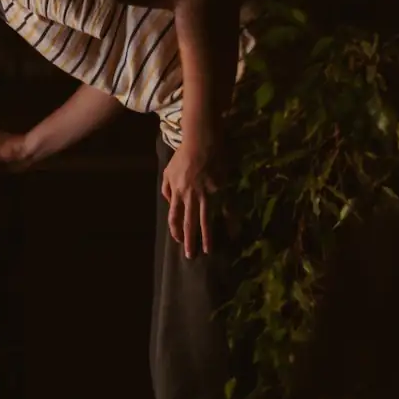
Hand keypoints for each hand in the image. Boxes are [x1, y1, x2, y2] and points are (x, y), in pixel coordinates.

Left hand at [161, 140, 221, 258]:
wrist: (201, 143)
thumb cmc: (183, 156)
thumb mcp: (168, 171)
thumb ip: (166, 188)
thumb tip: (169, 202)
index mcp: (176, 193)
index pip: (174, 217)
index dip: (176, 230)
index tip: (178, 241)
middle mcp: (190, 197)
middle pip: (189, 223)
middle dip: (189, 241)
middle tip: (191, 256)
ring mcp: (206, 194)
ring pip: (205, 220)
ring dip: (206, 237)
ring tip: (207, 250)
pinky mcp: (220, 190)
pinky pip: (225, 209)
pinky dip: (229, 222)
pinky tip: (232, 233)